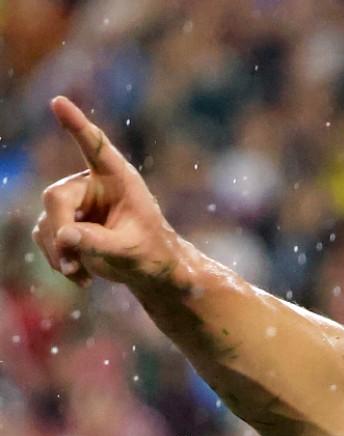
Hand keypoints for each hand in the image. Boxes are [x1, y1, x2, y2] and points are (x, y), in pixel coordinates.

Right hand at [33, 96, 187, 290]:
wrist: (150, 269)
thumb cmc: (151, 254)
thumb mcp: (129, 252)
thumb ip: (98, 244)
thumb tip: (64, 236)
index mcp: (118, 178)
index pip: (94, 147)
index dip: (76, 125)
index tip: (59, 102)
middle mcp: (92, 183)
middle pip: (56, 197)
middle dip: (60, 231)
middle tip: (70, 263)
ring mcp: (74, 202)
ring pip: (47, 222)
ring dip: (58, 252)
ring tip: (81, 274)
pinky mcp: (63, 221)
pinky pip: (45, 237)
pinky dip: (58, 259)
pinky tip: (80, 277)